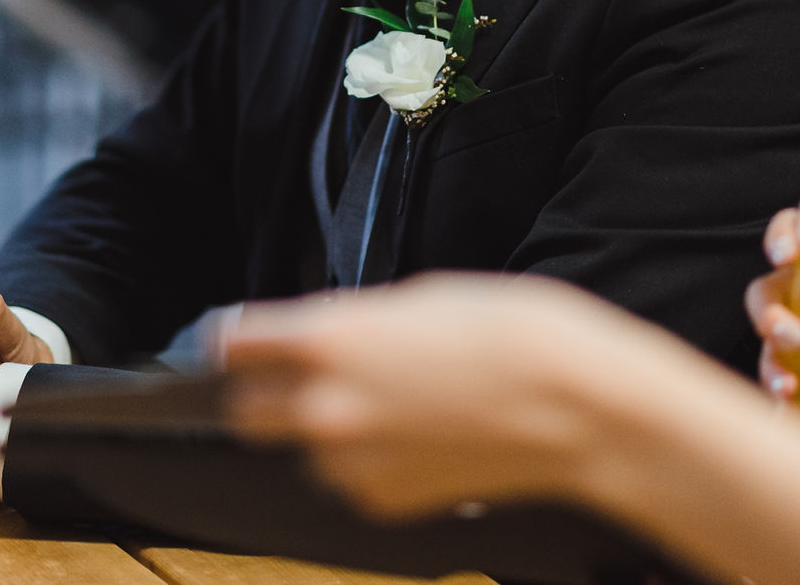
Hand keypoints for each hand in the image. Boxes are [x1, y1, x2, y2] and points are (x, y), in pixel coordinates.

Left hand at [223, 274, 633, 520]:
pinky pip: (350, 482)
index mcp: (325, 338)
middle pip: (243, 412)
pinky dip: (369, 464)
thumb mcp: (413, 298)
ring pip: (302, 451)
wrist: (570, 404)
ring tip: (390, 405)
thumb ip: (349, 322)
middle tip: (299, 379)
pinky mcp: (383, 502)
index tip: (239, 341)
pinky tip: (417, 436)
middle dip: (263, 395)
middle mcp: (323, 405)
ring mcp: (351, 461)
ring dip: (326, 432)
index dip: (235, 340)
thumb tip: (318, 337)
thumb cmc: (506, 333)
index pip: (229, 344)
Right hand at [744, 208, 799, 401]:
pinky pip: (788, 381)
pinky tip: (793, 408)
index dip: (781, 236)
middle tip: (793, 336)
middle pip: (768, 291)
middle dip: (769, 313)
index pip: (794, 229)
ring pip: (768, 342)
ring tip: (789, 386)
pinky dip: (784, 397)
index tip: (787, 254)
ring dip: (771, 362)